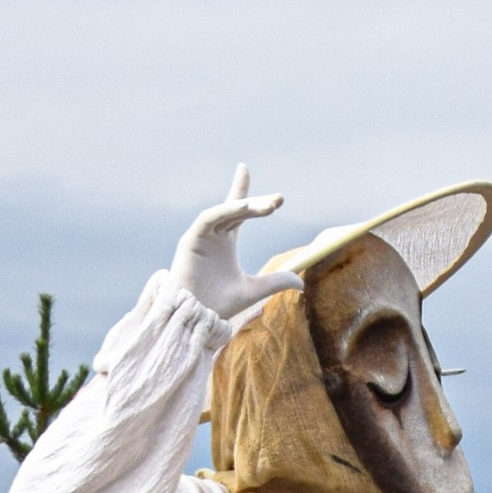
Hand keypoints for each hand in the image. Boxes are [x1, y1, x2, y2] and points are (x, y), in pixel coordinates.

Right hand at [169, 162, 285, 321]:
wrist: (196, 319)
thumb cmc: (219, 304)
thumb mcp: (254, 290)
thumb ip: (275, 282)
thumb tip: (301, 283)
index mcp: (227, 240)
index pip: (239, 210)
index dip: (244, 189)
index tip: (252, 173)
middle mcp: (215, 234)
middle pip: (237, 209)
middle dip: (258, 203)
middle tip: (278, 200)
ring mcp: (202, 235)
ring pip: (225, 212)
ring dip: (245, 206)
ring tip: (267, 206)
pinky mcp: (190, 239)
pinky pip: (208, 218)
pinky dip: (225, 211)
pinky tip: (243, 207)